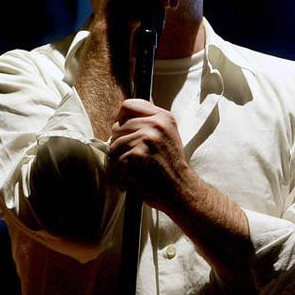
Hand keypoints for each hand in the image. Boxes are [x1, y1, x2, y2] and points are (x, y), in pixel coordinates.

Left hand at [108, 98, 194, 212]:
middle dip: (120, 144)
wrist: (180, 189)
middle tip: (133, 158)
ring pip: (113, 146)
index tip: (121, 128)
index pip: (128, 105)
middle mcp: (154, 125)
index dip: (120, 117)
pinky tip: (131, 178)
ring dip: (118, 161)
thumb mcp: (167, 134)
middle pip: (117, 128)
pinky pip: (114, 162)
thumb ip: (149, 121)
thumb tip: (123, 114)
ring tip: (133, 169)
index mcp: (163, 117)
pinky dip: (119, 174)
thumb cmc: (170, 164)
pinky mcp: (136, 156)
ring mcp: (145, 139)